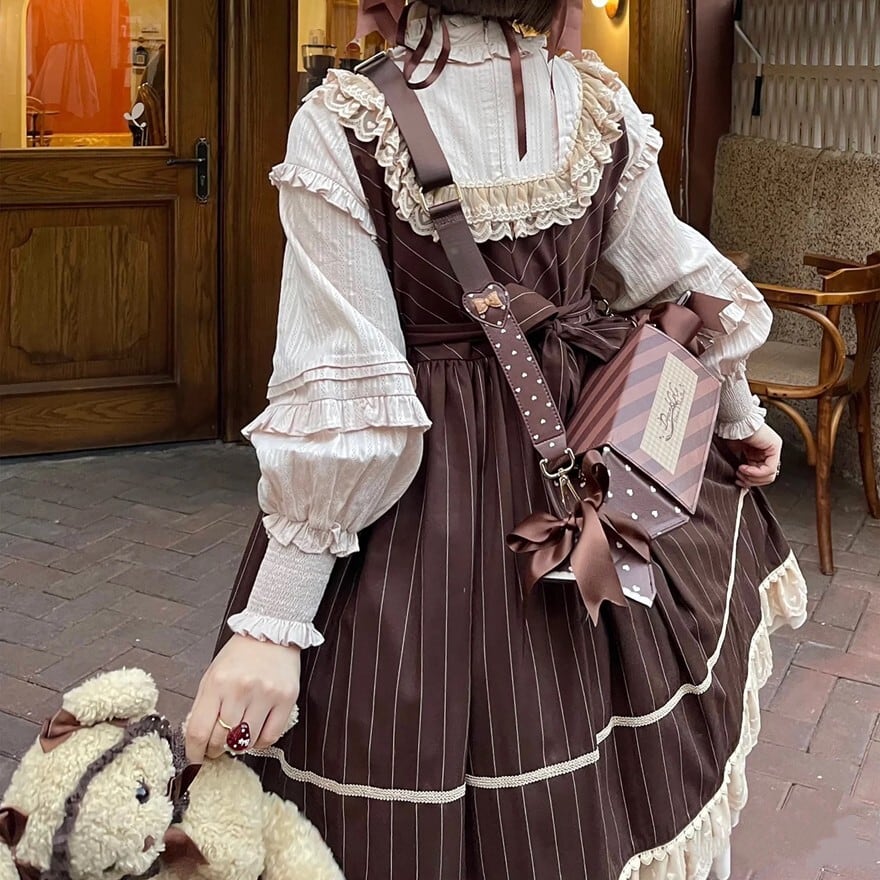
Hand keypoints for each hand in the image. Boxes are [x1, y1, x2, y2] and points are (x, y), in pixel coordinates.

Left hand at [185, 634, 300, 763]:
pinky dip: (259, 742)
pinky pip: (270, 737)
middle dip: (215, 749)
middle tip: (216, 747)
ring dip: (238, 746)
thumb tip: (198, 740)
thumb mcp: (212, 675)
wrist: (271, 632)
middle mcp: (241, 689)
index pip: (199, 731)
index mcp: (217, 682)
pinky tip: (255, 734)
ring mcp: (266, 694)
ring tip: (237, 737)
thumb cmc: (240, 655)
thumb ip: (204, 706)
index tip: (195, 758)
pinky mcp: (286, 698)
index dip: (194, 752)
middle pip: (221, 739)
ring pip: (246, 742)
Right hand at [723, 423, 782, 488]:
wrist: (733, 420)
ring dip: (752, 477)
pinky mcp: (775, 447)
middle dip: (751, 481)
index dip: (749, 481)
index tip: (738, 480)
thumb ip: (741, 467)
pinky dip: (755, 472)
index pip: (761, 475)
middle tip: (739, 478)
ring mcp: (773, 449)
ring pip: (770, 475)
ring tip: (740, 471)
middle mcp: (769, 451)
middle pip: (767, 477)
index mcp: (760, 453)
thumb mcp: (735, 454)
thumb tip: (741, 481)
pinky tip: (743, 468)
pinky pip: (769, 468)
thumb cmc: (731, 432)